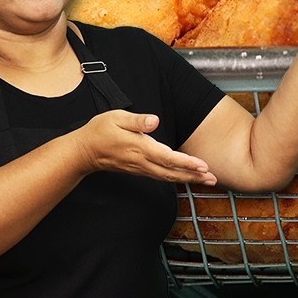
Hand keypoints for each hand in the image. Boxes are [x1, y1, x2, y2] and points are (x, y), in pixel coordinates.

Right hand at [74, 110, 216, 185]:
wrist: (83, 152)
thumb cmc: (100, 131)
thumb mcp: (116, 118)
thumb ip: (137, 121)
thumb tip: (154, 121)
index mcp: (139, 147)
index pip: (167, 157)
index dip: (186, 162)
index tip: (202, 165)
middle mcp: (142, 161)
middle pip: (172, 172)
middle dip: (194, 175)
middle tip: (213, 178)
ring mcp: (140, 168)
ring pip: (168, 176)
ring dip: (188, 179)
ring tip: (207, 180)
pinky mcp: (139, 170)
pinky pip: (162, 176)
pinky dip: (177, 178)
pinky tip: (187, 177)